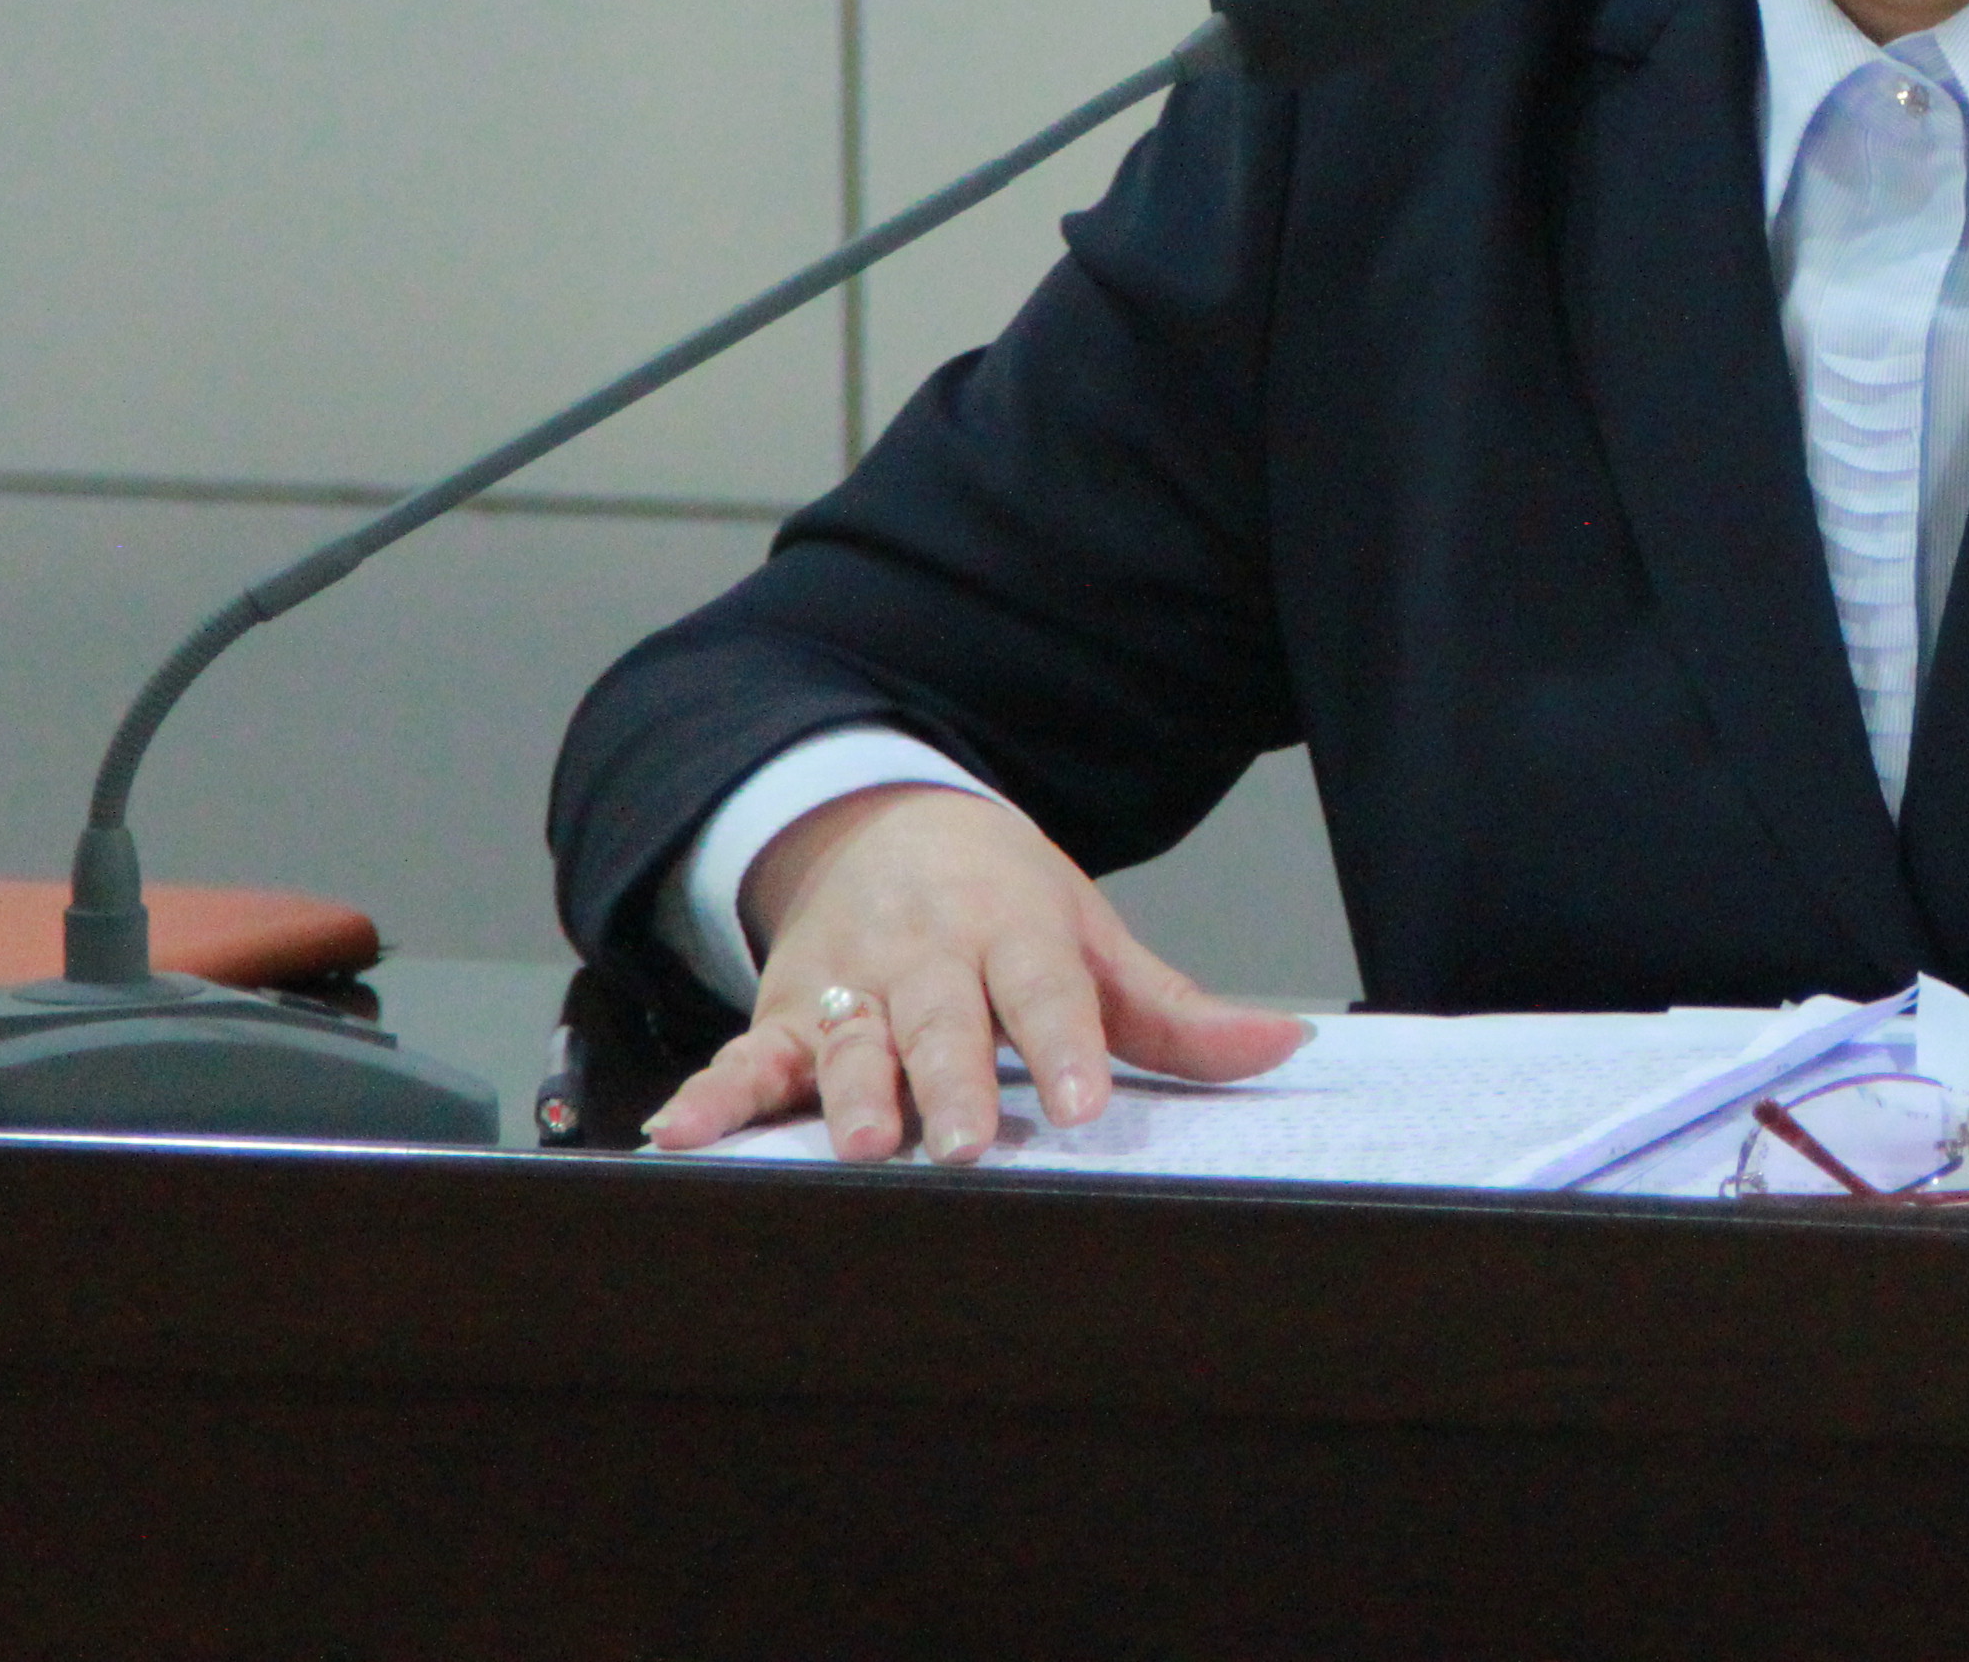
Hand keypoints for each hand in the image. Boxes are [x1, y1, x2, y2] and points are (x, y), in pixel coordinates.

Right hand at [641, 784, 1308, 1164]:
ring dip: (846, 1093)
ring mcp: (850, 983)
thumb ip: (1177, 1011)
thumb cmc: (1005, 899)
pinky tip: (682, 1137)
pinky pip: (748, 1055)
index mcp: (1014, 930)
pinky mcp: (786, 1012)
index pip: (1047, 991)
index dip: (1066, 1046)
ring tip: (854, 1147)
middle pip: (944, 1021)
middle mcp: (928, 955)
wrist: (885, 821)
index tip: (1083, 1103)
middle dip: (951, 1082)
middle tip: (962, 1145)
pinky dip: (713, 1095)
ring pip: (849, 1040)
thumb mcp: (1091, 935)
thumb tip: (1285, 1047)